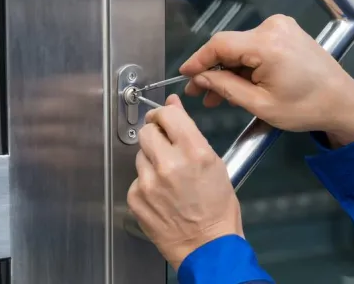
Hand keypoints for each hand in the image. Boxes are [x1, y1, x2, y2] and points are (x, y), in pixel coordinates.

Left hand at [126, 95, 242, 268]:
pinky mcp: (136, 198)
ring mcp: (149, 182)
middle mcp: (169, 164)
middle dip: (156, 135)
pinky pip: (136, 178)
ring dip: (151, 159)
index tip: (164, 117)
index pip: (167, 115)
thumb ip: (191, 133)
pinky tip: (162, 193)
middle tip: (166, 146)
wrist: (207, 246)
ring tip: (169, 176)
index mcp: (194, 152)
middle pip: (147, 131)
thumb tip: (173, 107)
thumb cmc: (217, 209)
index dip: (165, 113)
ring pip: (140, 154)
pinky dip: (146, 182)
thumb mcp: (215, 163)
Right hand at [180, 14, 353, 145]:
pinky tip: (238, 84)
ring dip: (229, 70)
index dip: (198, 60)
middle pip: (231, 46)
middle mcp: (273, 27)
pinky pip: (256, 46)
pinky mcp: (288, 32)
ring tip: (218, 96)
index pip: (220, 44)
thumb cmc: (305, 108)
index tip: (184, 75)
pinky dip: (246, 64)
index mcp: (267, 44)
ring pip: (242, 47)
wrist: (342, 102)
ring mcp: (282, 27)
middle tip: (200, 94)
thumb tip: (200, 78)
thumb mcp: (261, 105)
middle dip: (214, 70)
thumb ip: (226, 88)